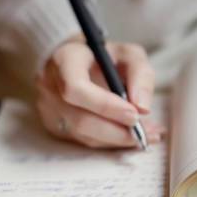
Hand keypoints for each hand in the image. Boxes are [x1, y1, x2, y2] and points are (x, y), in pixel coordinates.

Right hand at [36, 35, 164, 147]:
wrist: (77, 60)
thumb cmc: (105, 56)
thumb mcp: (129, 54)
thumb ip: (141, 76)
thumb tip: (142, 108)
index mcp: (65, 60)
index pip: (76, 89)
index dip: (105, 106)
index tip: (135, 114)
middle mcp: (50, 86)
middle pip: (80, 120)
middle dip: (116, 131)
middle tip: (145, 132)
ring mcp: (48, 109)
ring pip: (83, 135)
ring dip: (118, 139)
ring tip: (147, 135)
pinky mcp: (54, 126)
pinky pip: (84, 140)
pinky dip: (111, 142)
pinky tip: (131, 137)